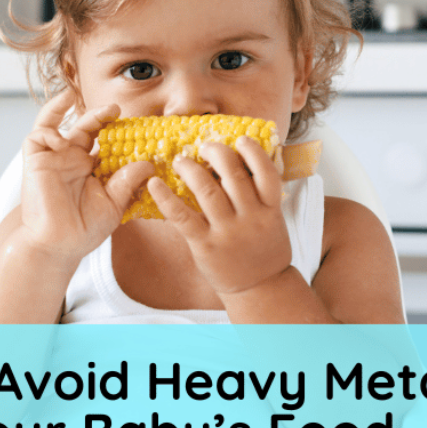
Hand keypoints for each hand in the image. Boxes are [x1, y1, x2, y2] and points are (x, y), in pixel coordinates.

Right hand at [18, 92, 153, 265]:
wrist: (57, 246)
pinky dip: (48, 132)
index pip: (102, 140)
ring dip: (61, 108)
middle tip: (115, 109)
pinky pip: (37, 137)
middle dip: (97, 115)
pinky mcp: (34, 163)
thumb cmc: (83, 230)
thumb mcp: (113, 204)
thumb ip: (128, 182)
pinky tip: (62, 141)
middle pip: (83, 127)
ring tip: (73, 98)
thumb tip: (148, 164)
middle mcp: (70, 159)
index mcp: (89, 168)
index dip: (114, 129)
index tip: (134, 125)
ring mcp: (52, 159)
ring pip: (53, 124)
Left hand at [147, 136, 290, 293]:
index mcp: (270, 209)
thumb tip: (237, 162)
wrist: (259, 288)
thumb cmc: (262, 248)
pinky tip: (154, 183)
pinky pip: (182, 216)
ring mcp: (228, 232)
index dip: (253, 152)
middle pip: (234, 175)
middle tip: (204, 146)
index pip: (266, 172)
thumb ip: (258, 195)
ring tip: (180, 160)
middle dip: (216, 153)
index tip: (241, 139)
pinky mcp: (205, 245)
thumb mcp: (272, 220)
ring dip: (190, 168)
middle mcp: (251, 218)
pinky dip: (166, 197)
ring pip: (207, 190)